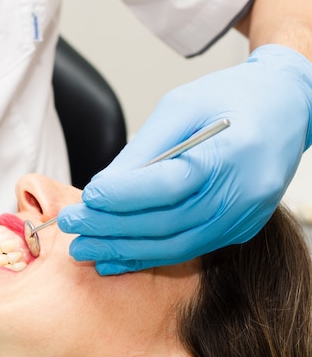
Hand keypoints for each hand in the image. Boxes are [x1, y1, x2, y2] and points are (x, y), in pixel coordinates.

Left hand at [59, 45, 311, 274]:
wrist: (286, 108)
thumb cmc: (231, 97)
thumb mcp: (182, 106)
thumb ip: (144, 149)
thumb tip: (103, 187)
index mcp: (232, 154)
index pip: (169, 185)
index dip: (124, 196)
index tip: (86, 198)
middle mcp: (242, 195)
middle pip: (166, 223)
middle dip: (111, 228)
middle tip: (71, 226)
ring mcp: (242, 218)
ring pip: (173, 246)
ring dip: (123, 250)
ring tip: (82, 250)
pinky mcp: (237, 230)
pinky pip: (186, 250)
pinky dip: (147, 256)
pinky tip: (114, 259)